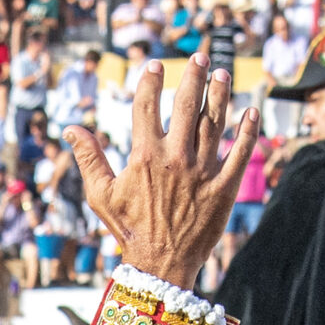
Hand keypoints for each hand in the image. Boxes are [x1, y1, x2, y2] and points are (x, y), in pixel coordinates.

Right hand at [64, 52, 259, 288]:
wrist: (160, 266)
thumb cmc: (128, 230)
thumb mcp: (102, 195)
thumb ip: (89, 158)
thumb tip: (71, 129)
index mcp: (145, 155)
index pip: (147, 106)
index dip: (151, 81)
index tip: (156, 66)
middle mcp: (175, 158)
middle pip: (187, 104)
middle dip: (194, 76)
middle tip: (200, 57)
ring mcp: (202, 172)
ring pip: (215, 122)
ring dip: (221, 94)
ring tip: (223, 74)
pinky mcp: (224, 188)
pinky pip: (241, 153)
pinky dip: (248, 130)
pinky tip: (252, 110)